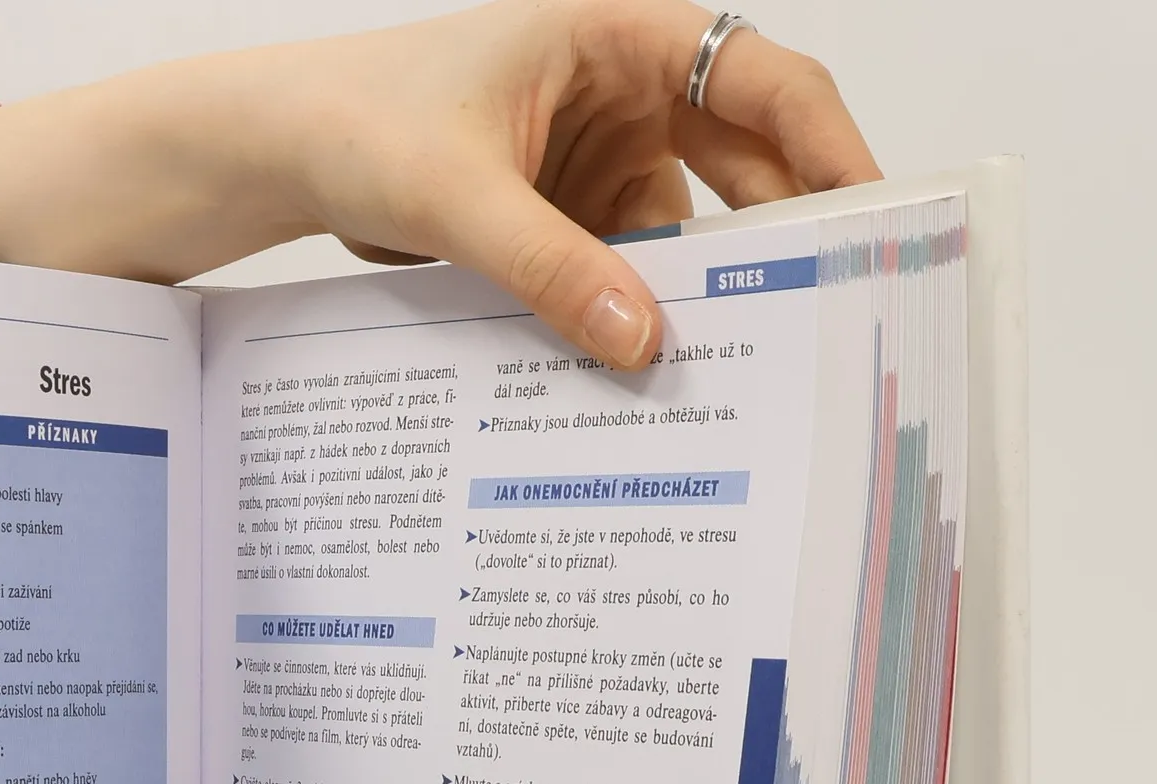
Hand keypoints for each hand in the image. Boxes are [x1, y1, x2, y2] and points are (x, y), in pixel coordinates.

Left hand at [0, 0, 878, 367]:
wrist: (285, 154)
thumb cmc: (361, 126)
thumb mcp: (459, 197)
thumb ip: (552, 269)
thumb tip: (644, 346)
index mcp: (620, 36)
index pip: (762, 78)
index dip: (829, 145)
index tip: (871, 218)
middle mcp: (626, 92)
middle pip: (743, 162)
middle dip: (783, 235)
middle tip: (830, 318)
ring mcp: (599, 158)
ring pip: (687, 229)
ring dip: (706, 292)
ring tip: (747, 367)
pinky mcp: (567, 217)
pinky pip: (628, 267)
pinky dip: (641, 313)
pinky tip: (656, 374)